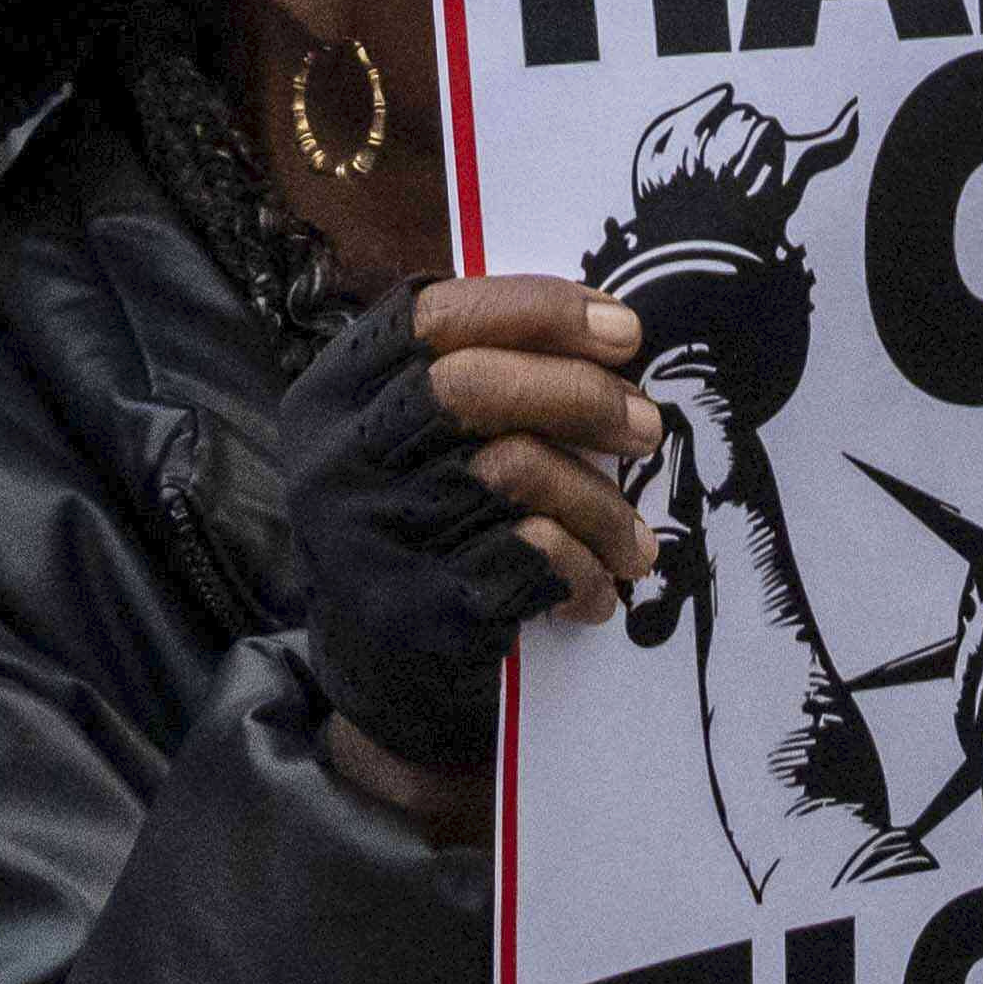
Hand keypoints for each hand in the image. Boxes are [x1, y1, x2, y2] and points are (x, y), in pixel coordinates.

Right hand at [272, 272, 652, 778]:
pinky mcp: (411, 606)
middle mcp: (336, 458)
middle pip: (470, 386)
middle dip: (580, 396)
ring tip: (634, 540)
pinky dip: (582, 569)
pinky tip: (595, 590)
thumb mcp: (418, 438)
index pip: (435, 316)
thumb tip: (608, 332)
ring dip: (600, 506)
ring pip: (513, 472)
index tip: (623, 331)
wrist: (383, 673)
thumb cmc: (426, 525)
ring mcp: (367, 535)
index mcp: (336, 393)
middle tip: (646, 426)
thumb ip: (479, 374)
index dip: (539, 310)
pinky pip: (529, 555)